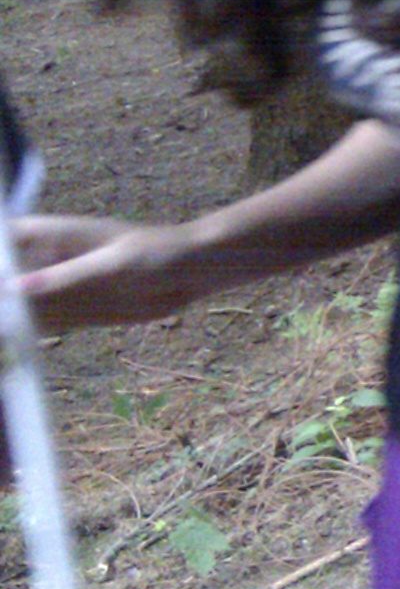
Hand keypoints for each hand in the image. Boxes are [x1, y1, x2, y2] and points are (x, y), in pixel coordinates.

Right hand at [12, 215, 202, 329]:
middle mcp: (45, 262)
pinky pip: (36, 325)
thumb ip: (64, 278)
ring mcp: (55, 287)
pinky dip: (20, 337)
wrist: (192, 272)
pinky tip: (10, 352)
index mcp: (50, 236)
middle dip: (0, 296)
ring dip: (7, 322)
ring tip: (0, 345)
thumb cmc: (156, 253)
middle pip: (4, 278)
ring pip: (13, 306)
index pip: (5, 242)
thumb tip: (12, 289)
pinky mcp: (71, 311)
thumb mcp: (111, 264)